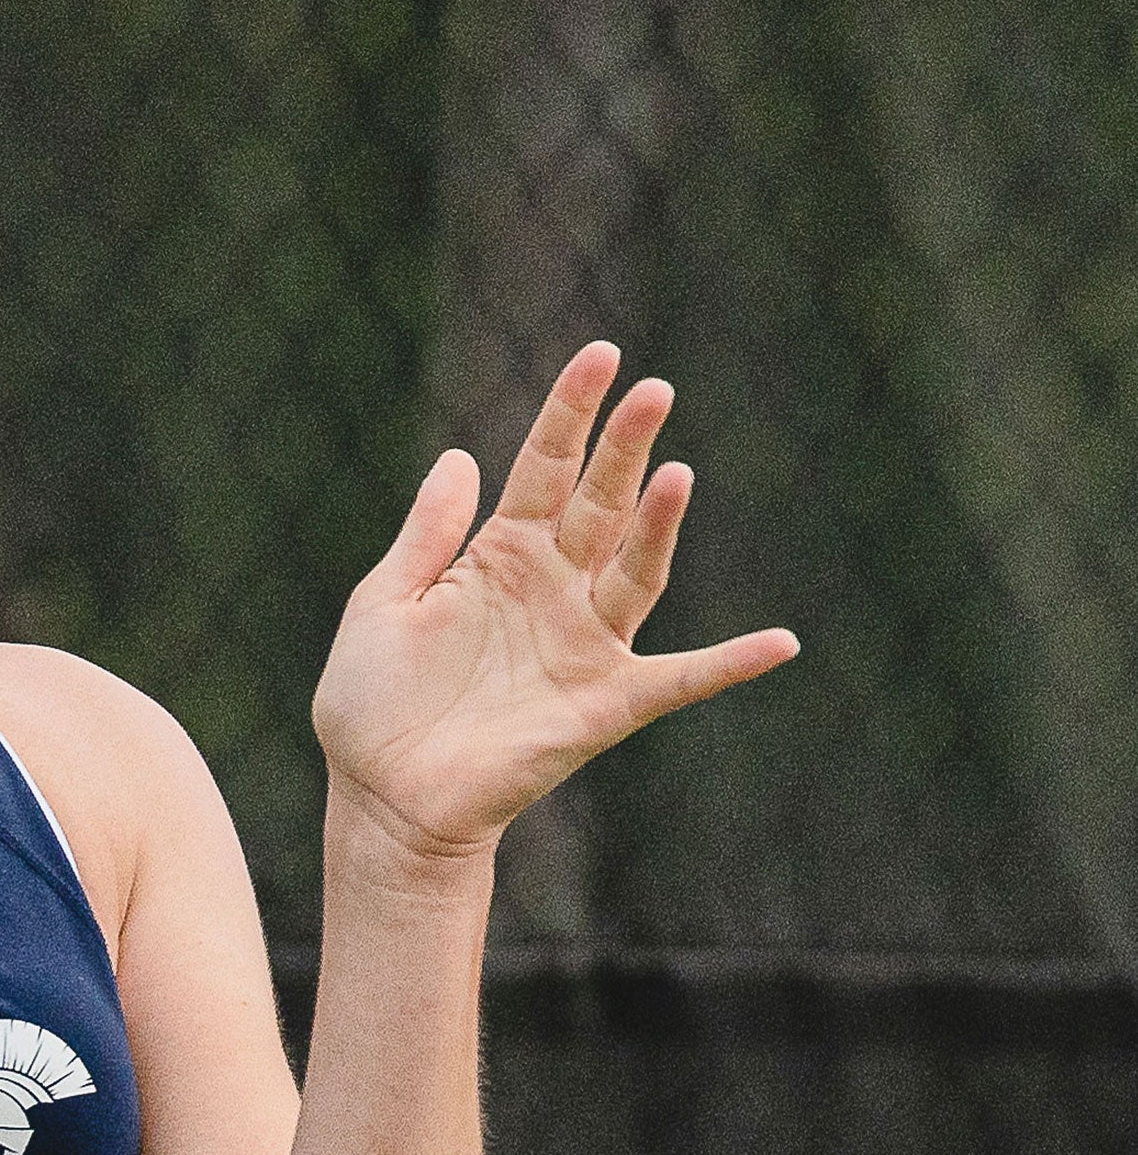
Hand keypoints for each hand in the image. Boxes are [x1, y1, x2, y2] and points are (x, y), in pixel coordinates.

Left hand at [314, 342, 798, 860]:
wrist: (382, 800)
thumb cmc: (372, 708)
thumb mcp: (382, 606)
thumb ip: (425, 537)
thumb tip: (462, 456)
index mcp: (499, 557)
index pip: (544, 468)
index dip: (570, 414)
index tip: (600, 354)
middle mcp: (553, 589)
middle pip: (599, 505)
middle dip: (624, 449)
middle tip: (653, 390)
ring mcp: (583, 644)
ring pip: (634, 571)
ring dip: (658, 527)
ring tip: (675, 475)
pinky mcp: (601, 704)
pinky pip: (678, 681)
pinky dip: (728, 665)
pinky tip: (781, 643)